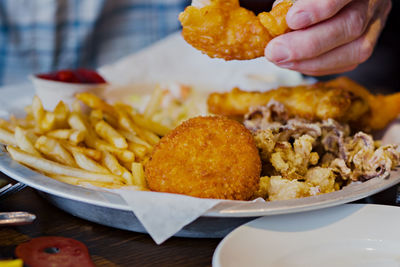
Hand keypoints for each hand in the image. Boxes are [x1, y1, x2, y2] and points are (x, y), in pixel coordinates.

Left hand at [265, 0, 391, 75]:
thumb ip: (292, 2)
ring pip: (354, 50)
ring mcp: (375, 25)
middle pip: (351, 26)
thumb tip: (277, 23)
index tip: (292, 19)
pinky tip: (294, 64)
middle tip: (275, 52)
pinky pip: (347, 63)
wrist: (335, 1)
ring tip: (280, 60)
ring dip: (311, 61)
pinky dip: (317, 66)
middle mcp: (373, 3)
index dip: (320, 8)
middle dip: (307, 44)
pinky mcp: (368, 45)